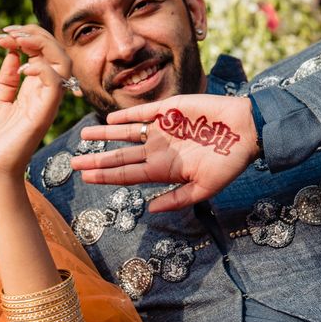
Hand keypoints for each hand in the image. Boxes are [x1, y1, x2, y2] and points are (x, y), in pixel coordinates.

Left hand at [0, 25, 71, 187]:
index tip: (0, 35)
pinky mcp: (43, 115)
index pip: (44, 53)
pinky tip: (19, 69)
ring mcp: (47, 105)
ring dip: (40, 44)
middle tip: (7, 32)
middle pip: (57, 52)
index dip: (26, 36)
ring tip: (15, 41)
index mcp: (36, 91)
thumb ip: (7, 79)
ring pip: (62, 62)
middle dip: (34, 33)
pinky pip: (55, 83)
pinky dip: (40, 68)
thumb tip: (11, 53)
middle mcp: (46, 95)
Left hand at [70, 94, 259, 211]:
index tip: (86, 179)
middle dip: (97, 160)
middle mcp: (158, 150)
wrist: (247, 131)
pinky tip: (110, 118)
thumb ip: (177, 199)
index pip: (127, 174)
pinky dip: (126, 116)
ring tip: (83, 135)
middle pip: (120, 156)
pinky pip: (142, 114)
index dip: (106, 176)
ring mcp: (162, 130)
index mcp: (164, 170)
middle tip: (73, 163)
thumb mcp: (204, 188)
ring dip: (105, 135)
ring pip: (125, 134)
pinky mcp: (170, 110)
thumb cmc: (229, 163)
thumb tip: (148, 210)